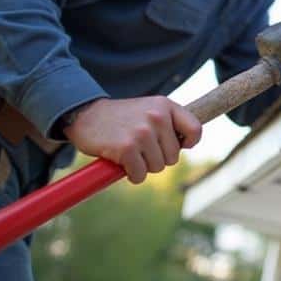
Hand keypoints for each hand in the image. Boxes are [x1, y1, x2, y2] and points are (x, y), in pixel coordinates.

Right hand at [63, 97, 201, 183]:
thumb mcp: (149, 109)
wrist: (85, 115)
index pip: (195, 130)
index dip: (189, 143)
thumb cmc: (121, 118)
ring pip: (157, 167)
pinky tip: (121, 162)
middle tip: (141, 148)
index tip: (178, 145)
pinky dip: (132, 175)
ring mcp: (142, 132)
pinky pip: (140, 174)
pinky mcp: (127, 148)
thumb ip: (169, 123)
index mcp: (165, 105)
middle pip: (174, 156)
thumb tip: (188, 144)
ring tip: (130, 152)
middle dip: (158, 158)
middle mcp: (157, 117)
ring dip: (144, 166)